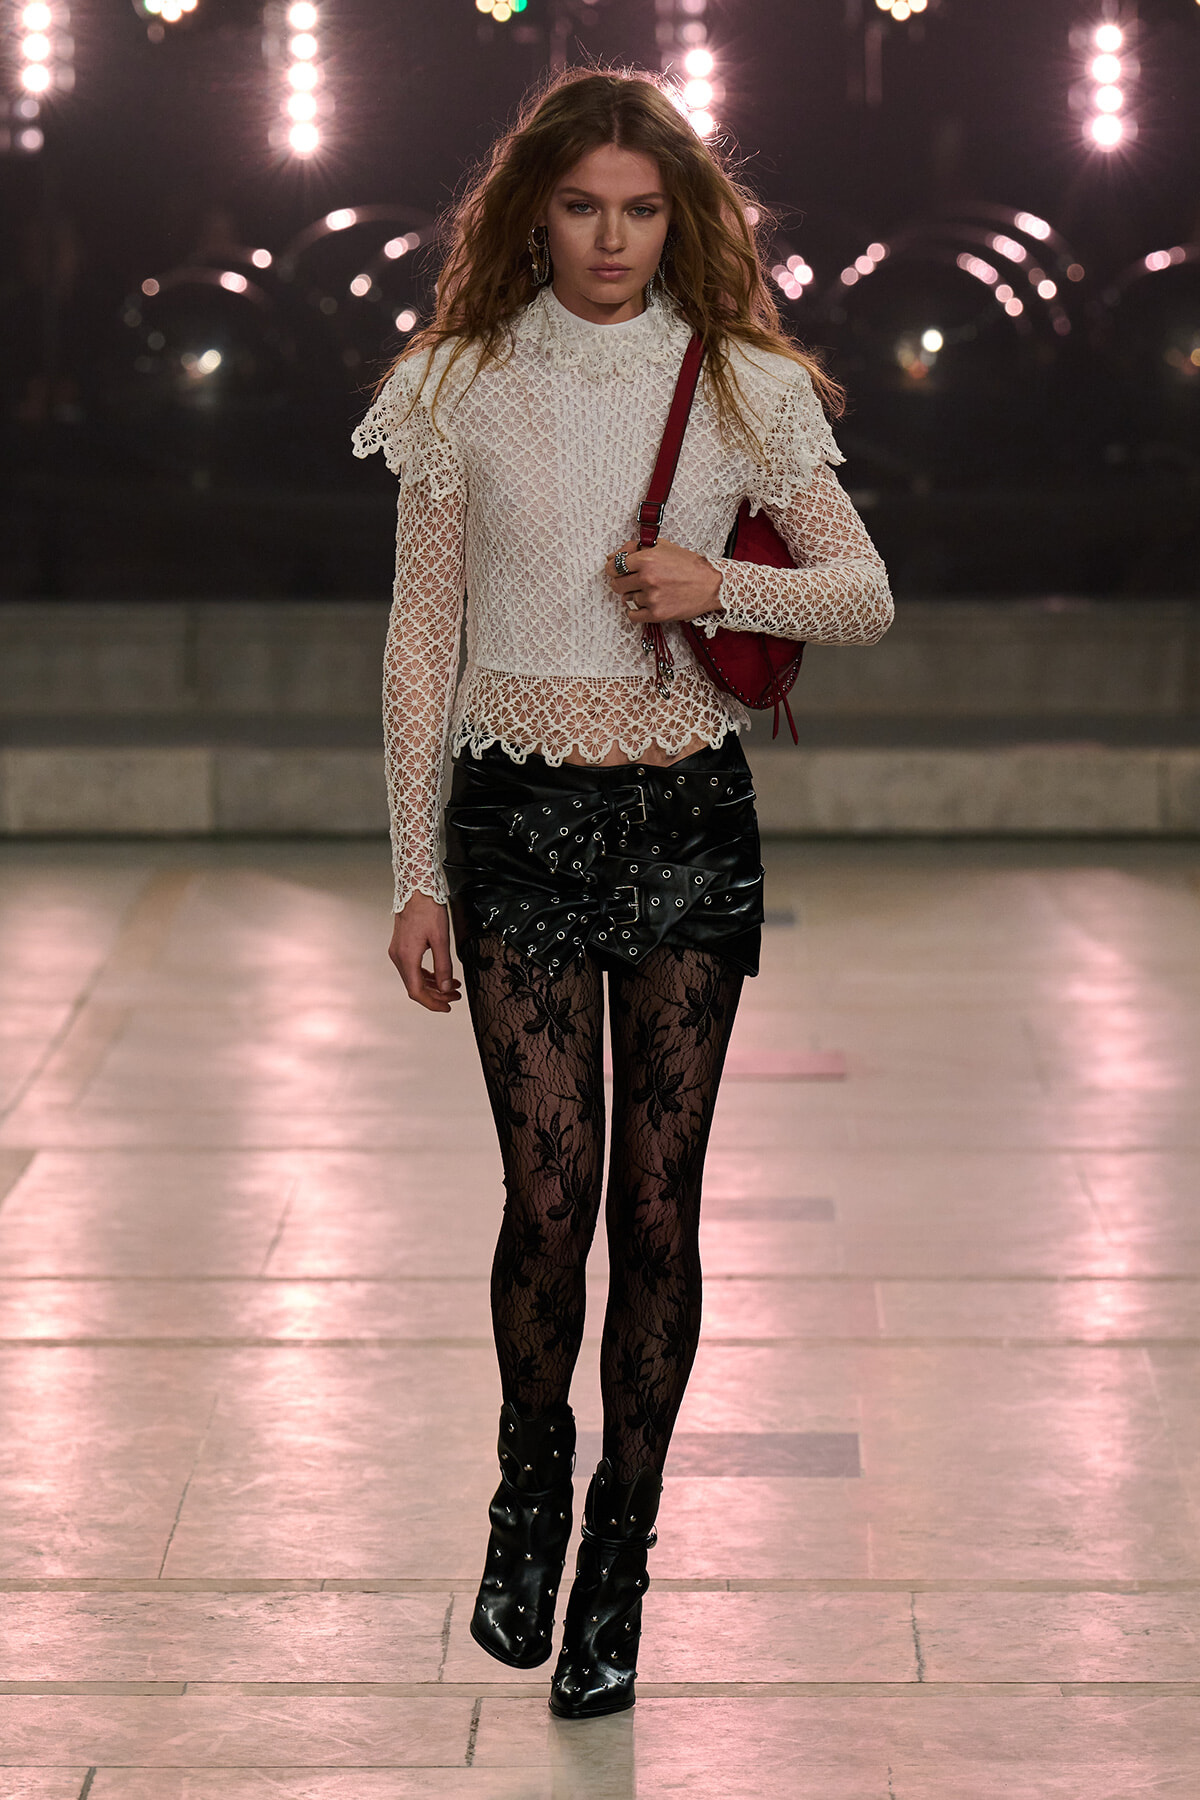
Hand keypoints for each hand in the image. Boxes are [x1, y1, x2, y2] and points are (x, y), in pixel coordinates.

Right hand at [388, 894, 462, 1012]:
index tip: (448, 1007)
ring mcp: (398, 951)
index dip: (433, 1003)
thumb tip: (446, 987)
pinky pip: (412, 968)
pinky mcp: (401, 946)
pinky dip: (426, 975)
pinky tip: (440, 975)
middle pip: (415, 987)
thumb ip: (444, 965)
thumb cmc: (428, 908)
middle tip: (455, 997)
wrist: (416, 888)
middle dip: (436, 995)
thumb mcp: (441, 939)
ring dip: (433, 985)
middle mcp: (398, 956)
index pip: (417, 991)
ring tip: (453, 987)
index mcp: (407, 957)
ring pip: (414, 978)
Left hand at [605, 537, 723, 625]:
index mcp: (646, 559)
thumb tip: (611, 556)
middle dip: (621, 583)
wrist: (711, 584)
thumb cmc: (688, 564)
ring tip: (650, 591)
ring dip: (634, 596)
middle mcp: (647, 578)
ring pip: (627, 599)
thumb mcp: (662, 547)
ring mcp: (651, 598)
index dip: (613, 569)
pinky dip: (636, 611)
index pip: (614, 566)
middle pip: (616, 585)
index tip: (617, 571)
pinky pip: (633, 616)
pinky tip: (646, 604)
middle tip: (632, 582)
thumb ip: (635, 548)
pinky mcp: (657, 614)